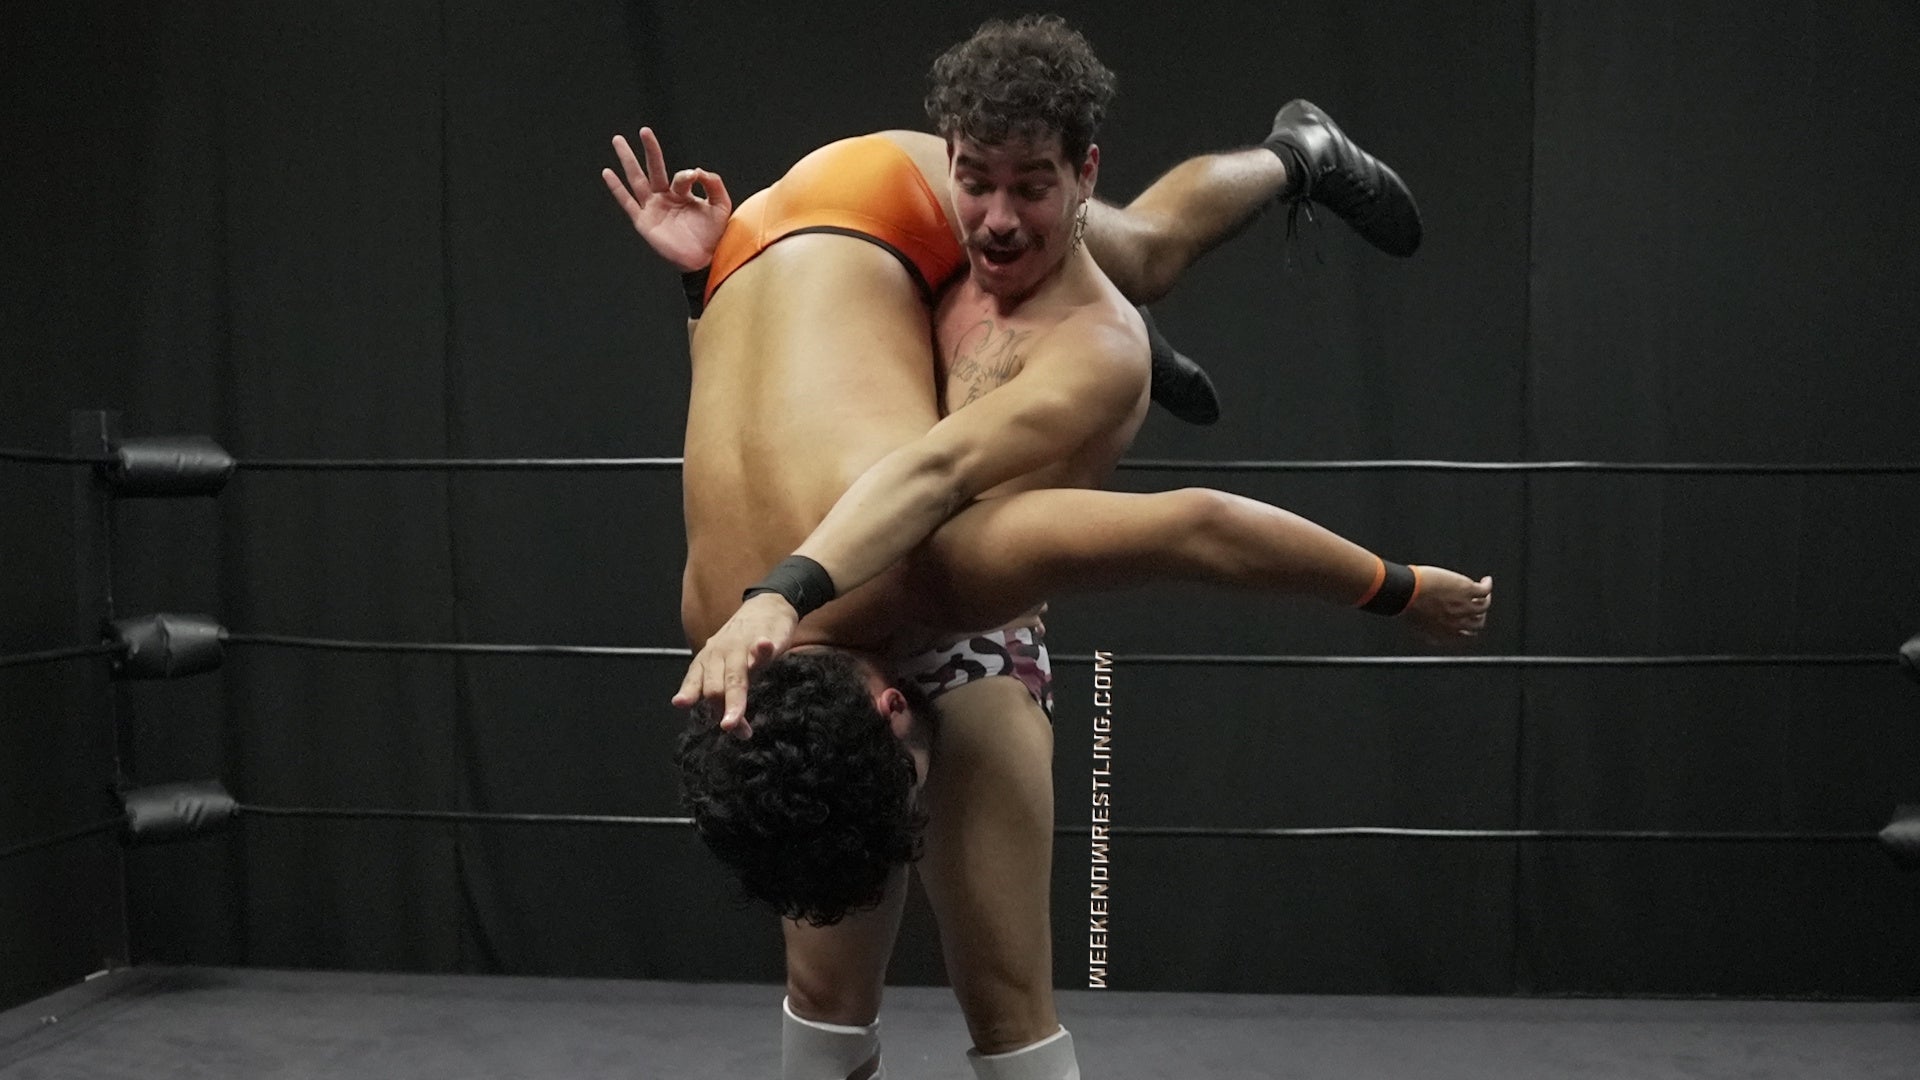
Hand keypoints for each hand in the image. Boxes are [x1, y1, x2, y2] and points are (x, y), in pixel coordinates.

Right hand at [602, 126, 731, 271]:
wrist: (705, 259)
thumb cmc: (714, 234)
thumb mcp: (720, 205)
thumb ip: (714, 184)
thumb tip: (698, 170)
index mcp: (682, 194)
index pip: (681, 176)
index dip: (689, 174)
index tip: (698, 177)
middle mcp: (665, 198)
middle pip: (653, 169)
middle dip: (649, 149)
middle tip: (644, 130)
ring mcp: (653, 208)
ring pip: (637, 179)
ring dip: (627, 160)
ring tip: (618, 140)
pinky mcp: (644, 222)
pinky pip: (627, 202)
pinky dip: (617, 188)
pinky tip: (608, 173)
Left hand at [672, 593, 800, 737]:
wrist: (767, 606)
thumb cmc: (745, 645)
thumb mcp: (734, 670)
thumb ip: (732, 700)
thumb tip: (736, 731)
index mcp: (707, 662)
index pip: (695, 681)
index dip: (689, 693)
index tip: (680, 704)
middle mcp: (720, 655)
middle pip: (715, 688)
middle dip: (721, 712)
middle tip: (732, 729)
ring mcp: (741, 647)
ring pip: (735, 678)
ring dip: (733, 700)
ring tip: (731, 721)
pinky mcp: (763, 640)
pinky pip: (760, 648)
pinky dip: (761, 649)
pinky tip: (764, 646)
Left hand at [1401, 567, 1491, 642]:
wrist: (1405, 592)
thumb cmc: (1405, 605)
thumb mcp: (1417, 627)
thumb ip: (1429, 635)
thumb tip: (1433, 638)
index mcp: (1446, 634)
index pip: (1465, 637)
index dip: (1470, 630)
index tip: (1469, 622)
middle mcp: (1458, 623)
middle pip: (1477, 623)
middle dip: (1479, 616)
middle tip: (1478, 606)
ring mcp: (1464, 607)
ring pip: (1483, 606)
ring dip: (1486, 599)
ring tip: (1484, 592)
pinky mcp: (1467, 590)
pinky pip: (1485, 590)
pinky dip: (1488, 585)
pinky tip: (1486, 581)